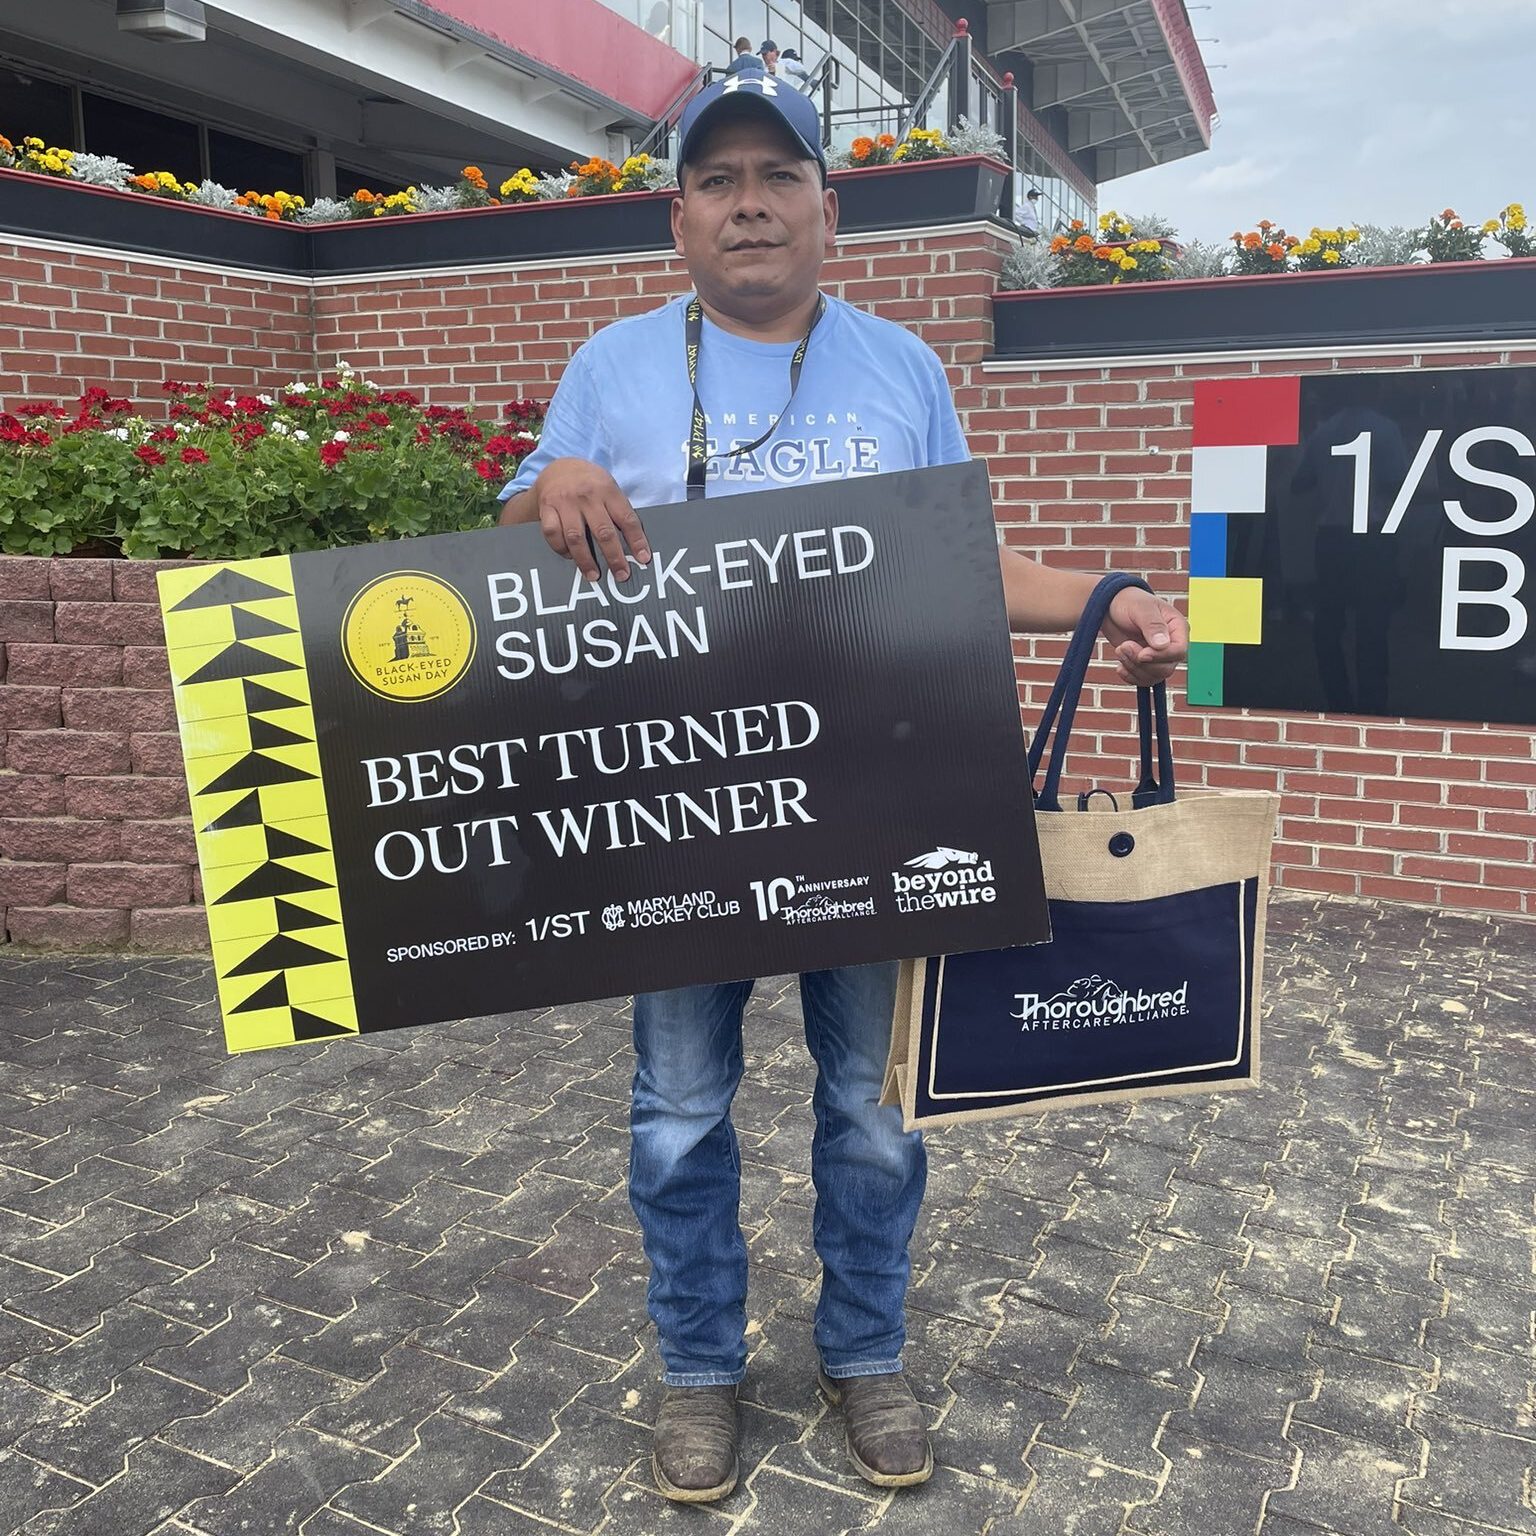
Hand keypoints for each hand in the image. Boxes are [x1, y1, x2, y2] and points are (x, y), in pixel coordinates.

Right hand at [534, 458, 650, 580]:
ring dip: (585, 560)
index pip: (627, 519)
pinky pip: (553, 534)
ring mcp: (565, 502)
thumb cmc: (590, 484)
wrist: (559, 468)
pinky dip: (561, 548)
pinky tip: (569, 556)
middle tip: (621, 575)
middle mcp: (587, 496)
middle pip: (603, 532)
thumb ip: (619, 510)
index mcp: (608, 490)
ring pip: (576, 537)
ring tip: (593, 575)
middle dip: (614, 557)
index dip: (637, 541)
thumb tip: (635, 544)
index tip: (643, 559)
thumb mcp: (608, 488)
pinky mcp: (546, 508)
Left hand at [1102, 588, 1187, 685]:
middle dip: (1142, 663)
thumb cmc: (1129, 602)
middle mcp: (1172, 644)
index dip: (1161, 656)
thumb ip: (1153, 625)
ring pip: (1154, 676)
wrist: (1111, 607)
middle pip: (1166, 668)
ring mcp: (1159, 656)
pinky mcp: (1146, 664)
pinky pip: (1144, 680)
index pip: (1179, 651)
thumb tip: (1163, 645)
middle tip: (1123, 646)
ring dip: (1133, 668)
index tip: (1141, 654)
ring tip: (1119, 650)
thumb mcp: (1141, 609)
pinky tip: (1120, 666)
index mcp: (1178, 627)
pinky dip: (1130, 677)